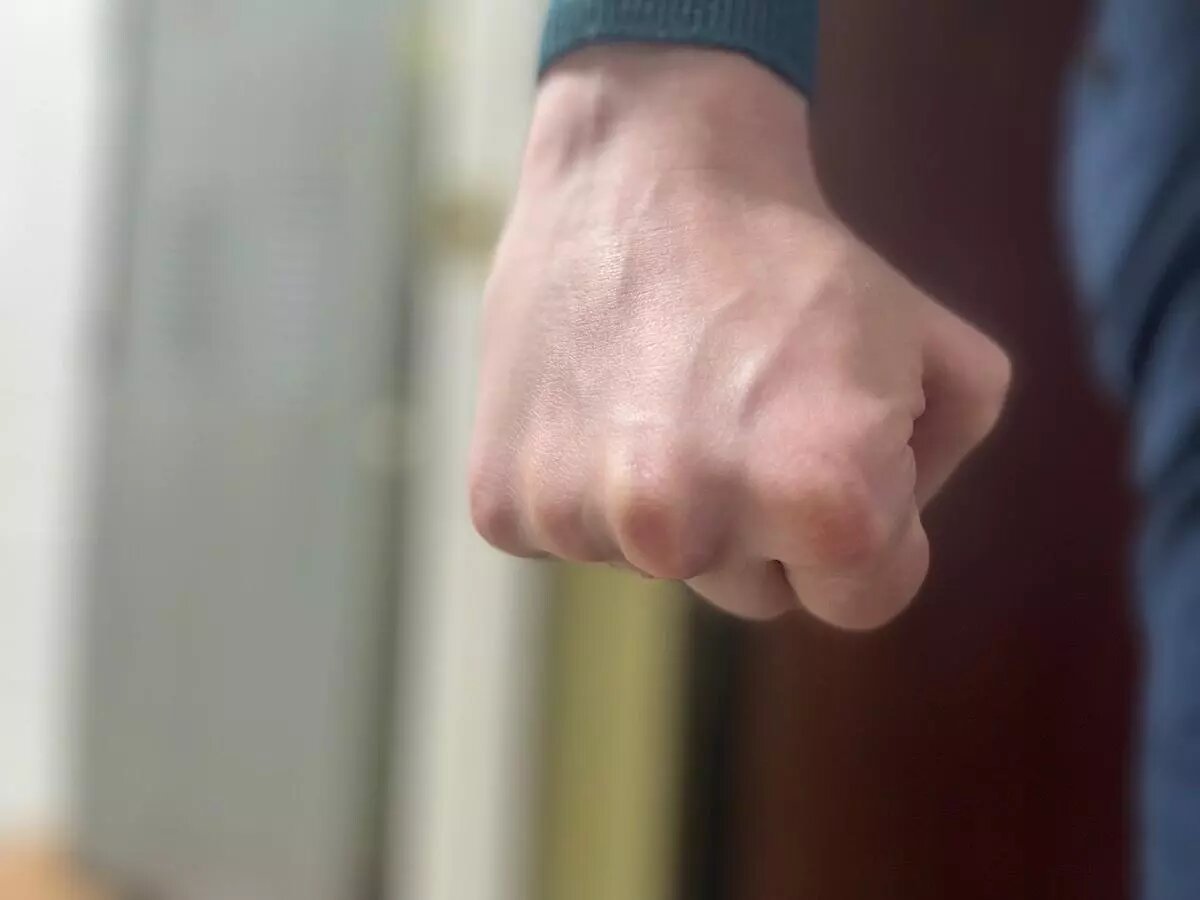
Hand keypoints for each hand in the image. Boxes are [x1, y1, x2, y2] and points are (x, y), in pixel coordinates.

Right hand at [469, 46, 1009, 628]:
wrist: (641, 166)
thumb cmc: (793, 257)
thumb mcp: (939, 349)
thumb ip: (941, 462)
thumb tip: (883, 532)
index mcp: (822, 500)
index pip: (864, 602)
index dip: (864, 522)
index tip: (832, 446)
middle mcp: (689, 531)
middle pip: (755, 593)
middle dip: (763, 518)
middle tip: (735, 401)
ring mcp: (584, 519)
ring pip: (659, 564)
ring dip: (669, 501)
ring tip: (657, 388)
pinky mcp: (502, 506)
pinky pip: (572, 534)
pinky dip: (583, 482)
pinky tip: (592, 396)